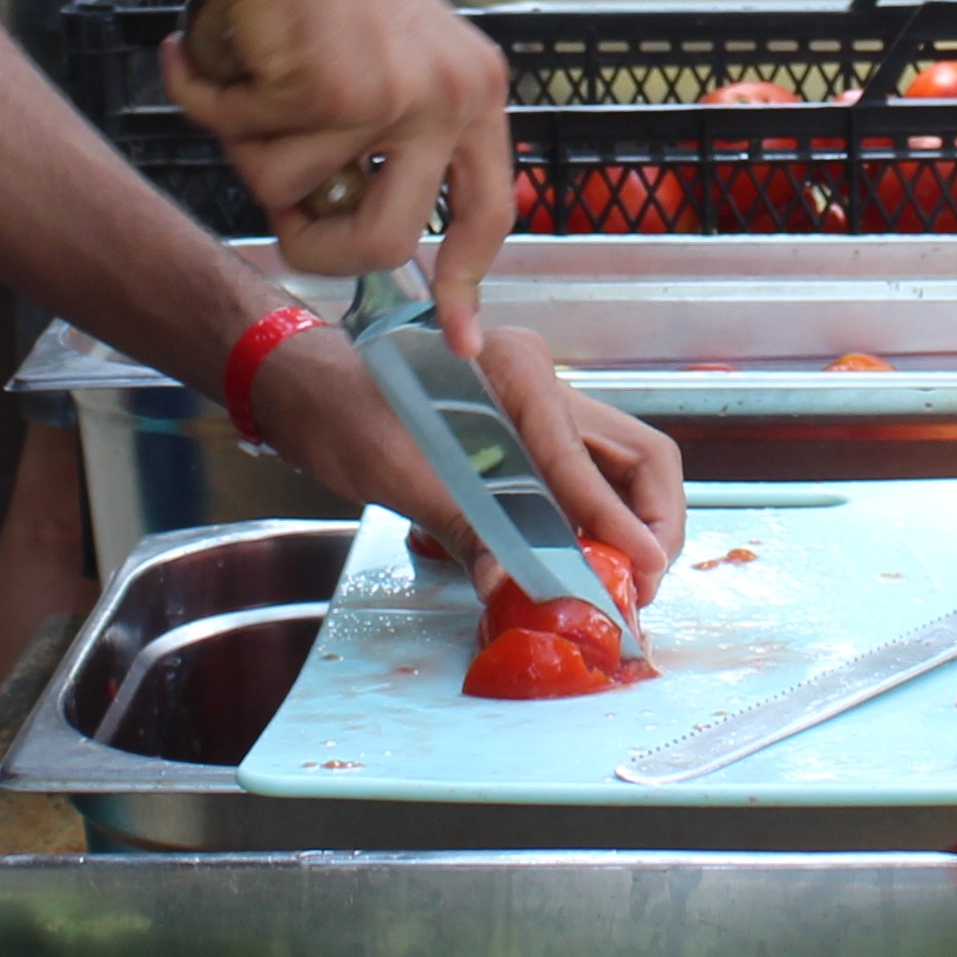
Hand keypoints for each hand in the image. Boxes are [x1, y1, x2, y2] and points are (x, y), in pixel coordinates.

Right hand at [160, 0, 515, 335]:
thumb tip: (347, 240)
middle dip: (315, 246)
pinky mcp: (327, 89)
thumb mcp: (382, 65)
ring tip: (244, 81)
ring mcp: (394, 94)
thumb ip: (386, 145)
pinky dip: (206, 103)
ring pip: (293, 196)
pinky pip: (244, 144)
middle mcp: (453, 95)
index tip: (455, 337)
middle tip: (280, 216)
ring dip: (247, 148)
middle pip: (383, 244)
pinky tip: (204, 54)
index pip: (491, 208)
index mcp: (478, 90)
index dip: (466, 279)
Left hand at [243, 319, 685, 601]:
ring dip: (633, 526)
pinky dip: (597, 523)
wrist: (303, 387)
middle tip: (644, 586)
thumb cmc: (339, 409)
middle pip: (636, 454)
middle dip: (654, 521)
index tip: (650, 567)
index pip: (581, 456)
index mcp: (516, 370)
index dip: (619, 520)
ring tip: (624, 585)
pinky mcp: (527, 438)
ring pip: (620, 469)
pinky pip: (584, 480)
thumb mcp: (393, 469)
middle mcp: (543, 383)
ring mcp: (540, 409)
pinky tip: (587, 564)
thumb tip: (508, 584)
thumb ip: (458, 522)